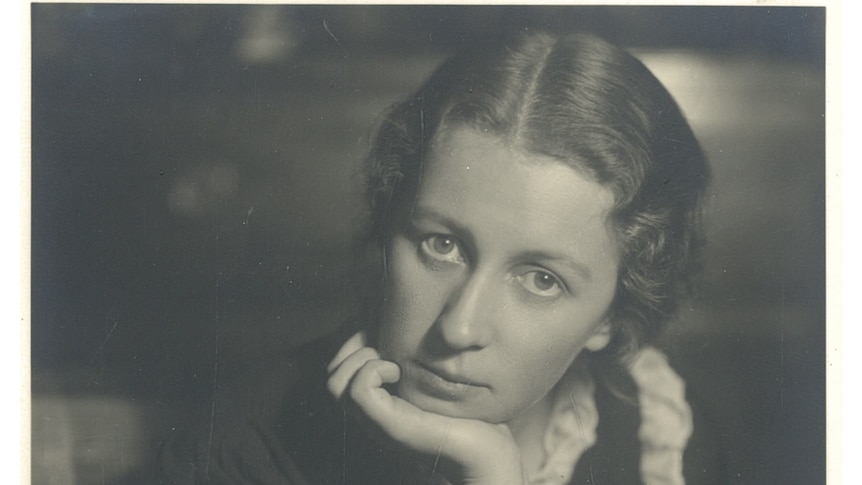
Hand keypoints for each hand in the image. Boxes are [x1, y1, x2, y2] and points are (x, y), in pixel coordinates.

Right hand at [326, 331, 527, 484]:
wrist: (489, 450)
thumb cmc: (465, 408)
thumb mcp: (429, 373)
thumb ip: (408, 355)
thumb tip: (392, 320)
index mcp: (377, 403)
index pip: (337, 366)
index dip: (353, 341)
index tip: (384, 335)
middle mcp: (370, 415)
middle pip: (331, 375)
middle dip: (353, 347)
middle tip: (388, 348)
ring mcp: (378, 423)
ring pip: (335, 383)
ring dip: (361, 359)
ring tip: (393, 361)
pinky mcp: (393, 426)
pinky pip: (358, 391)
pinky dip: (373, 371)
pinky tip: (399, 371)